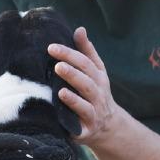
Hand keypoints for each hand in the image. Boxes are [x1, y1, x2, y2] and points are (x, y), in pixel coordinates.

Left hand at [48, 27, 122, 144]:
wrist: (108, 127)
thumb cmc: (96, 94)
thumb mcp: (95, 73)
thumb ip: (86, 52)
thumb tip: (79, 29)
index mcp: (99, 78)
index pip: (85, 63)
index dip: (69, 54)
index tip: (51, 47)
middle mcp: (98, 94)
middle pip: (86, 81)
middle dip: (72, 72)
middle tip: (57, 64)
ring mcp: (94, 112)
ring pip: (86, 102)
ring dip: (73, 93)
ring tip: (60, 84)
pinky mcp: (87, 130)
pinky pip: (81, 122)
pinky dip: (73, 111)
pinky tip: (61, 103)